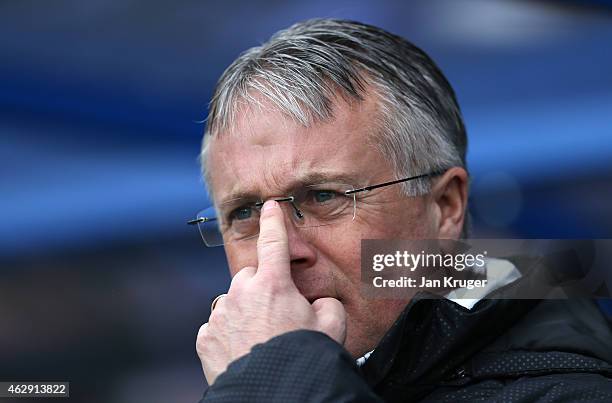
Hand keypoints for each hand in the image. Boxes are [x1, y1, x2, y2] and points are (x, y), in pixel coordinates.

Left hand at [196, 200, 346, 384]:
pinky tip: (244, 349)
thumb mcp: (332, 326)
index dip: (274, 221)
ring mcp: (221, 316)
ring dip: (245, 311)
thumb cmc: (304, 359)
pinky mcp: (206, 338)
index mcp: (274, 285)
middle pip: (251, 277)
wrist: (272, 394)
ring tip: (262, 338)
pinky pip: (218, 326)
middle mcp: (242, 293)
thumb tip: (317, 303)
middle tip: (279, 315)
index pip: (274, 242)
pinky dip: (229, 333)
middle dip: (263, 288)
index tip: (270, 207)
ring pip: (233, 301)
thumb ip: (326, 303)